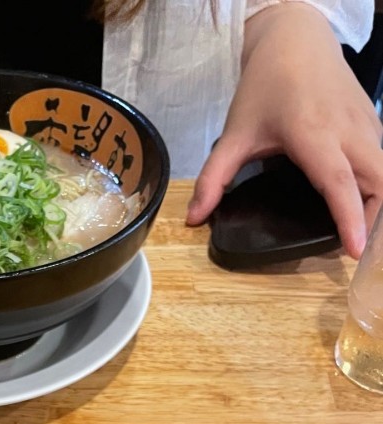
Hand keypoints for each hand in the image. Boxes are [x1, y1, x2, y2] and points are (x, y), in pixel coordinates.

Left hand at [186, 3, 382, 258]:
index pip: (339, 183)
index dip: (350, 218)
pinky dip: (379, 184)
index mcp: (314, 135)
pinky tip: (361, 201)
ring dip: (380, 202)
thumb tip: (193, 218)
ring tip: (360, 230)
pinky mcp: (373, 122)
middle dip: (374, 217)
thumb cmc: (267, 85)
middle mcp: (347, 131)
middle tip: (355, 246)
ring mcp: (366, 125)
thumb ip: (213, 179)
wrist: (296, 39)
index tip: (355, 250)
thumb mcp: (234, 134)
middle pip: (379, 181)